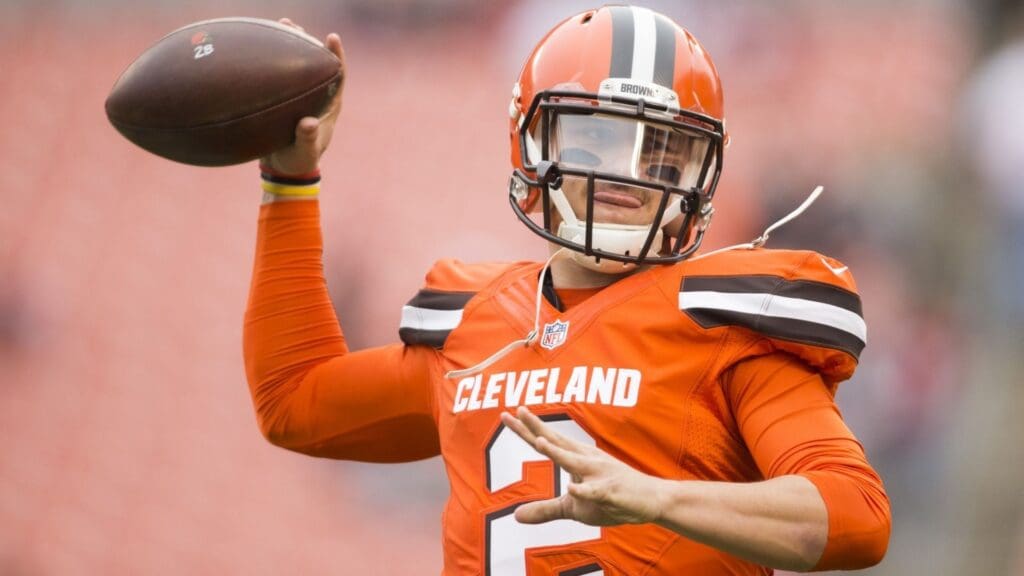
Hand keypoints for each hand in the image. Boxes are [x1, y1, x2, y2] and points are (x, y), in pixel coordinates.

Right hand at [261, 18, 344, 175]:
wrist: (285, 169)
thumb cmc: (300, 162)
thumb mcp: (304, 153)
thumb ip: (307, 139)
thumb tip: (307, 123)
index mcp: (330, 105)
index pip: (338, 75)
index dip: (336, 55)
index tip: (331, 37)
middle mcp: (317, 96)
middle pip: (315, 63)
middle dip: (307, 41)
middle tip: (293, 24)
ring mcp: (301, 96)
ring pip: (297, 65)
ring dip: (289, 45)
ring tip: (278, 25)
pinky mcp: (285, 99)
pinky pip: (279, 76)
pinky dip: (271, 62)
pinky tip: (256, 48)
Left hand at [500, 407, 666, 526]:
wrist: (651, 499)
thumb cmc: (611, 497)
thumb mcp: (573, 508)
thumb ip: (545, 509)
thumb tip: (515, 516)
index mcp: (576, 458)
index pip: (547, 441)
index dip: (527, 429)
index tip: (507, 414)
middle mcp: (586, 460)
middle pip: (557, 442)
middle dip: (536, 428)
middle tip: (517, 411)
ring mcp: (599, 474)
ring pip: (575, 462)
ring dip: (558, 452)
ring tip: (539, 441)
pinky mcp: (611, 492)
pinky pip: (596, 492)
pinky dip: (585, 491)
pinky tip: (572, 489)